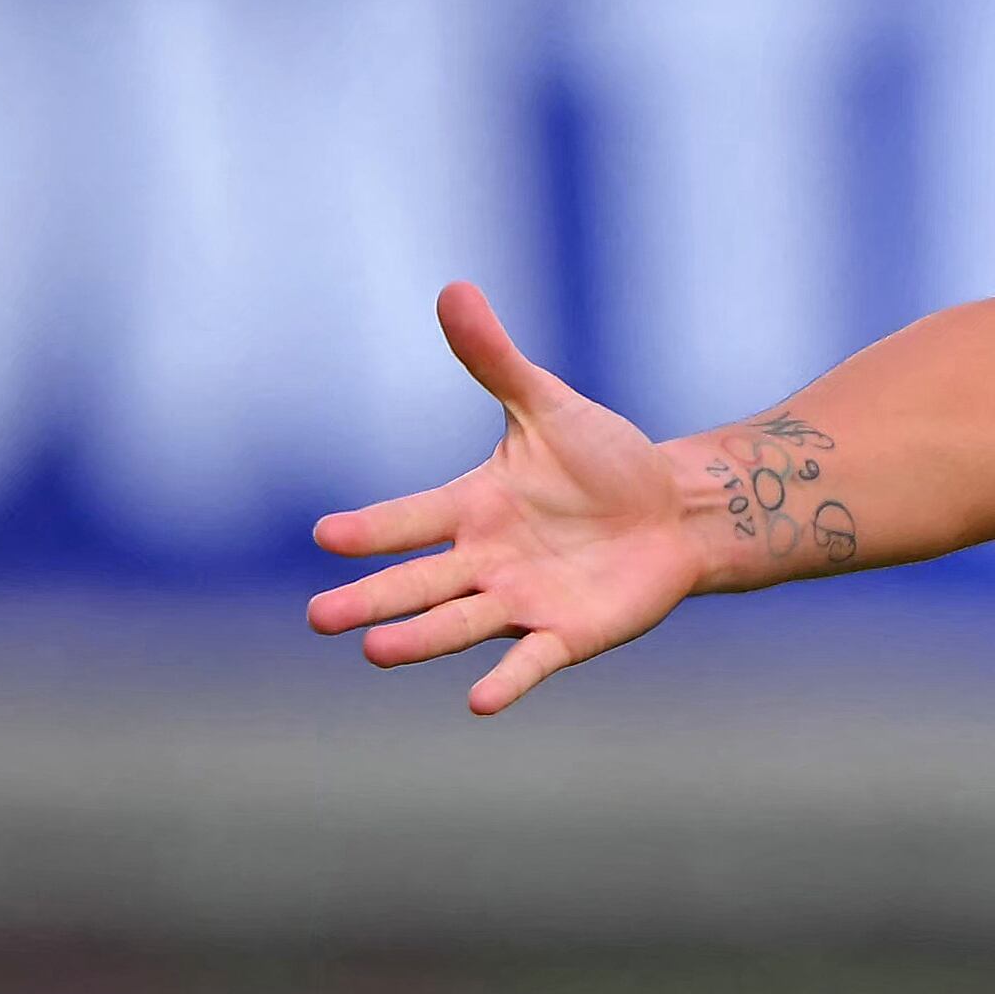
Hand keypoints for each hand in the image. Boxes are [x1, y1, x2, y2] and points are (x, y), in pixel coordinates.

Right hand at [306, 283, 702, 714]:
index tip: (326, 534)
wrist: (675, 509)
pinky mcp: (565, 634)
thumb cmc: (603, 461)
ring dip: (418, 640)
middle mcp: (482, 562)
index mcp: (470, 508)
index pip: (408, 519)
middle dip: (370, 601)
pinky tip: (479, 704)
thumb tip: (454, 289)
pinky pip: (530, 662)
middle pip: (415, 585)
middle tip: (319, 617)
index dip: (370, 529)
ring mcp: (519, 602)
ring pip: (456, 624)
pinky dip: (506, 680)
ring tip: (374, 650)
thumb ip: (495, 360)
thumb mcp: (548, 406)